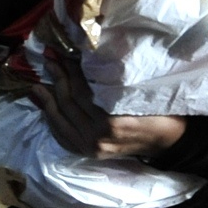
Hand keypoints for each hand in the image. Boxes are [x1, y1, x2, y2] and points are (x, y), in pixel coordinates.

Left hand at [28, 51, 185, 160]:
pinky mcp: (87, 153)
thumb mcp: (141, 91)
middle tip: (49, 59)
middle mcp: (97, 137)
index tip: (63, 53)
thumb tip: (85, 60)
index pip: (82, 91)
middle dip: (57, 78)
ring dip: (47, 98)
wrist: (169, 142)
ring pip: (60, 119)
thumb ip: (114, 80)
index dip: (70, 70)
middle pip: (68, 103)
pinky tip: (45, 105)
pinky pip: (61, 135)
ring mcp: (90, 147)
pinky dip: (51, 118)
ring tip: (38, 81)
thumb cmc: (161, 111)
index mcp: (112, 121)